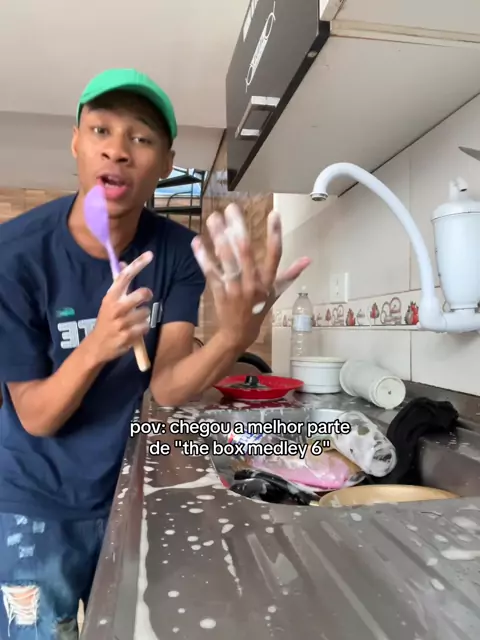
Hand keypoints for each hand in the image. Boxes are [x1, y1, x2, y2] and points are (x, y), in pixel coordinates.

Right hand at [86, 251, 153, 363]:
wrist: (97, 345)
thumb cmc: (106, 320)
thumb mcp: (109, 301)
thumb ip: (119, 285)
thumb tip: (123, 262)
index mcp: (110, 297)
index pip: (125, 276)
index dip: (138, 264)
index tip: (150, 255)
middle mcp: (116, 308)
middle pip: (142, 294)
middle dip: (146, 295)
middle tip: (143, 299)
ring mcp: (122, 323)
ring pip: (146, 312)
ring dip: (143, 316)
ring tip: (133, 321)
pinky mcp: (128, 336)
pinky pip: (146, 327)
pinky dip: (143, 329)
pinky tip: (133, 331)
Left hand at [191, 204, 310, 350]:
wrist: (238, 334)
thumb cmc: (258, 310)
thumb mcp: (276, 293)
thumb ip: (290, 274)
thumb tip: (308, 259)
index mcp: (268, 282)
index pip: (275, 256)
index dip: (275, 235)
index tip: (274, 214)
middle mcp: (252, 284)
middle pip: (246, 252)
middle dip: (238, 229)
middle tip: (231, 208)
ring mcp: (235, 288)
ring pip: (227, 260)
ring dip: (219, 238)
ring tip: (213, 218)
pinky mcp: (219, 292)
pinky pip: (210, 272)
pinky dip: (203, 257)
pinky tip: (197, 241)